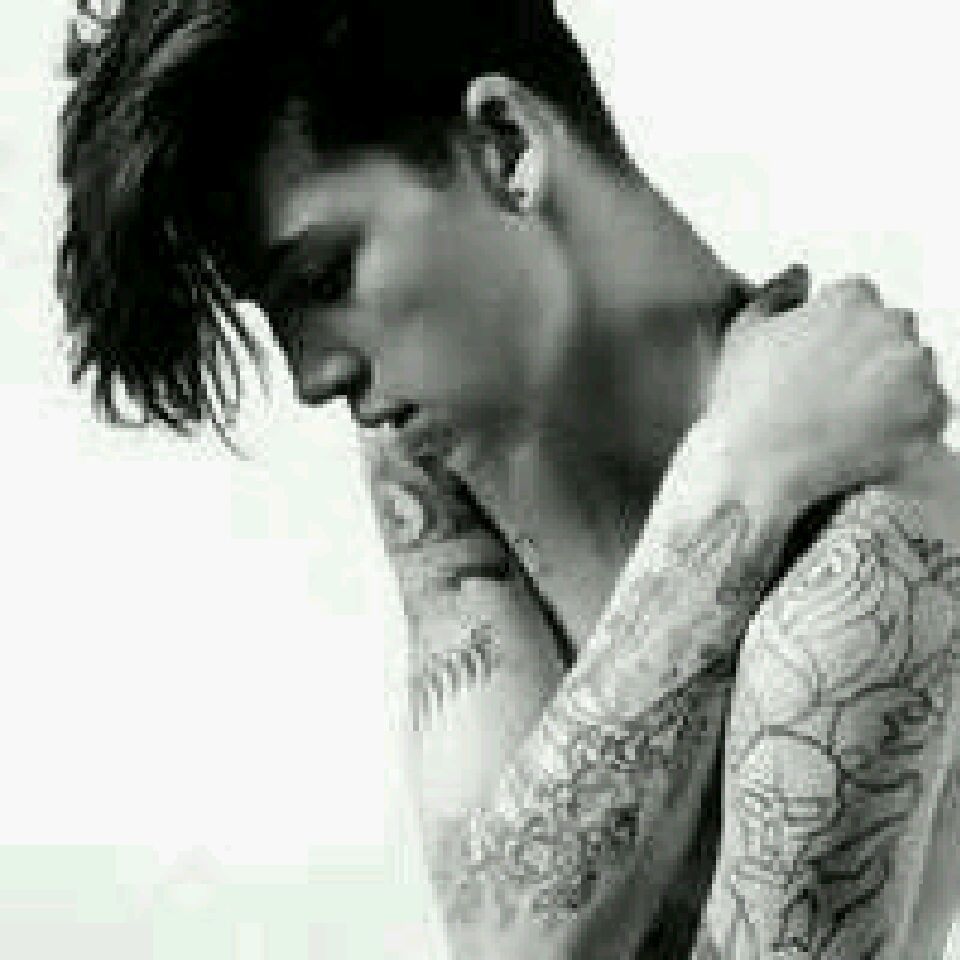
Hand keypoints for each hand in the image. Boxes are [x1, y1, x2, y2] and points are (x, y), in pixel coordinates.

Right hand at [705, 268, 950, 509]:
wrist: (756, 465)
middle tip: (834, 395)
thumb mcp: (744, 332)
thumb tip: (801, 272)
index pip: (862, 301)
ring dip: (894, 387)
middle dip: (872, 356)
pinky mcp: (931, 413)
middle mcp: (892, 325)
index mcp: (850, 298)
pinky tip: (867, 436)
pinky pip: (933, 410)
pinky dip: (909, 422)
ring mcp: (916, 370)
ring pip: (917, 370)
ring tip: (848, 419)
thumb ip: (777, 292)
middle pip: (896, 331)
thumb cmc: (742, 400)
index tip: (820, 364)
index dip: (839, 333)